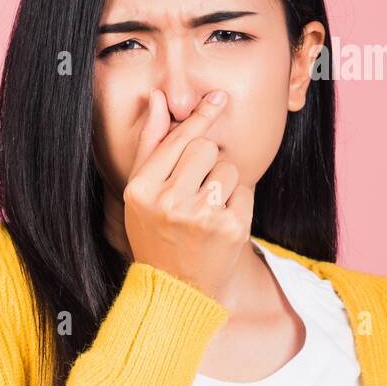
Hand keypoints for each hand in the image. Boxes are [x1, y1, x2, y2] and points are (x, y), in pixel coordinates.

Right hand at [121, 88, 254, 300]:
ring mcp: (202, 216)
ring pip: (228, 167)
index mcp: (142, 190)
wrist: (175, 288)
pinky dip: (237, 201)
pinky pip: (245, 190)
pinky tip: (220, 220)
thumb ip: (151, 144)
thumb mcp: (141, 193)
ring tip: (207, 206)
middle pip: (205, 148)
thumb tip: (158, 99)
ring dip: (223, 180)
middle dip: (207, 160)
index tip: (219, 97)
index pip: (176, 140)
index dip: (200, 116)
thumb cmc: (155, 233)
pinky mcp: (231, 229)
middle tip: (197, 186)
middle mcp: (169, 201)